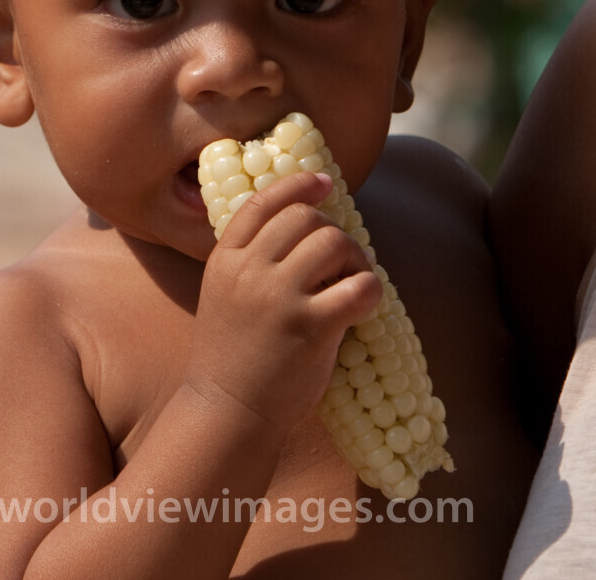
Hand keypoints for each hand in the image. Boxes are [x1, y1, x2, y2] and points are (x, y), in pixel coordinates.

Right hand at [185, 171, 381, 434]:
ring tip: (352, 283)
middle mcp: (248, 271)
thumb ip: (252, 264)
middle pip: (304, 218)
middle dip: (332, 232)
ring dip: (354, 258)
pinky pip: (359, 287)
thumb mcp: (225, 297)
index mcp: (225, 261)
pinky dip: (371, 289)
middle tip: (344, 261)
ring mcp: (278, 298)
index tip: (324, 183)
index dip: (297, 186)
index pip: (262, 203)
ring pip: (333, 242)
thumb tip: (304, 229)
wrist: (226, 411)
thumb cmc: (232, 358)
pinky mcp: (309, 327)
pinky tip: (364, 305)